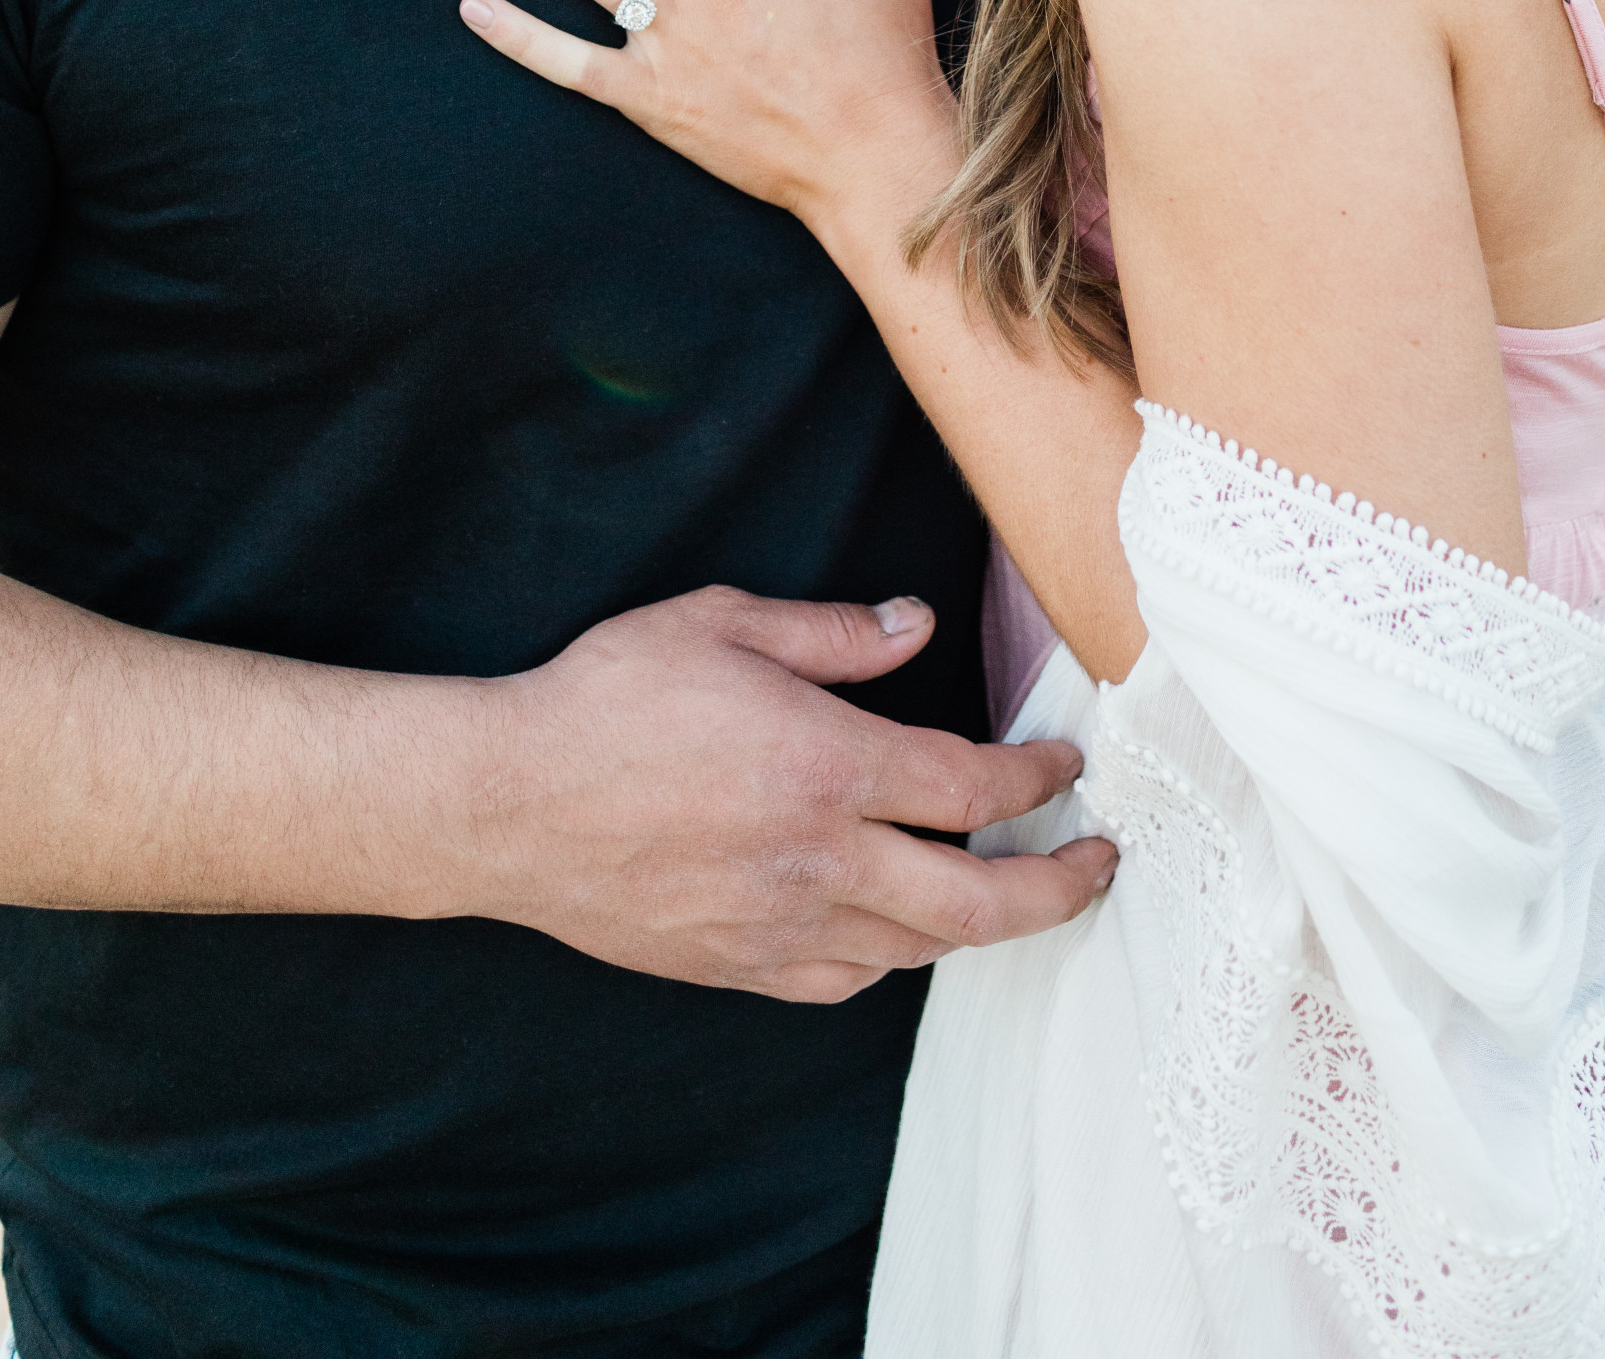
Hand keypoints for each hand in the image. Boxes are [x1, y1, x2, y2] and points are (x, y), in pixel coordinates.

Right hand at [464, 582, 1112, 998]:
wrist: (507, 804)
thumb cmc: (607, 699)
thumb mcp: (722, 624)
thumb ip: (833, 633)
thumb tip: (916, 625)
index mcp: (824, 765)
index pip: (972, 786)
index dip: (1037, 778)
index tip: (1066, 764)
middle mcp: (818, 860)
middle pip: (978, 901)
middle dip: (1059, 886)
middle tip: (1098, 861)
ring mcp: (779, 926)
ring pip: (919, 949)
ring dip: (981, 923)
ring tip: (1013, 890)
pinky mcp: (738, 968)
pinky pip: (846, 980)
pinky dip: (893, 957)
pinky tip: (900, 929)